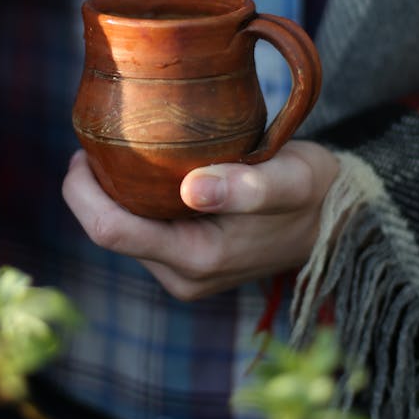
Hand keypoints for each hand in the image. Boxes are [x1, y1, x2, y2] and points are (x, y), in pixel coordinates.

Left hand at [62, 142, 339, 300]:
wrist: (336, 221)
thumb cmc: (313, 192)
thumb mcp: (289, 179)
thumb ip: (246, 186)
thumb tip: (193, 188)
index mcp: (198, 259)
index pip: (111, 232)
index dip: (82, 193)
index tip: (81, 151)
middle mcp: (183, 276)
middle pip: (108, 232)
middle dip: (92, 190)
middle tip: (99, 141)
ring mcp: (182, 275)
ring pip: (122, 232)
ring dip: (113, 194)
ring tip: (121, 150)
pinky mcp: (186, 265)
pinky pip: (141, 232)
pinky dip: (134, 201)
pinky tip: (143, 170)